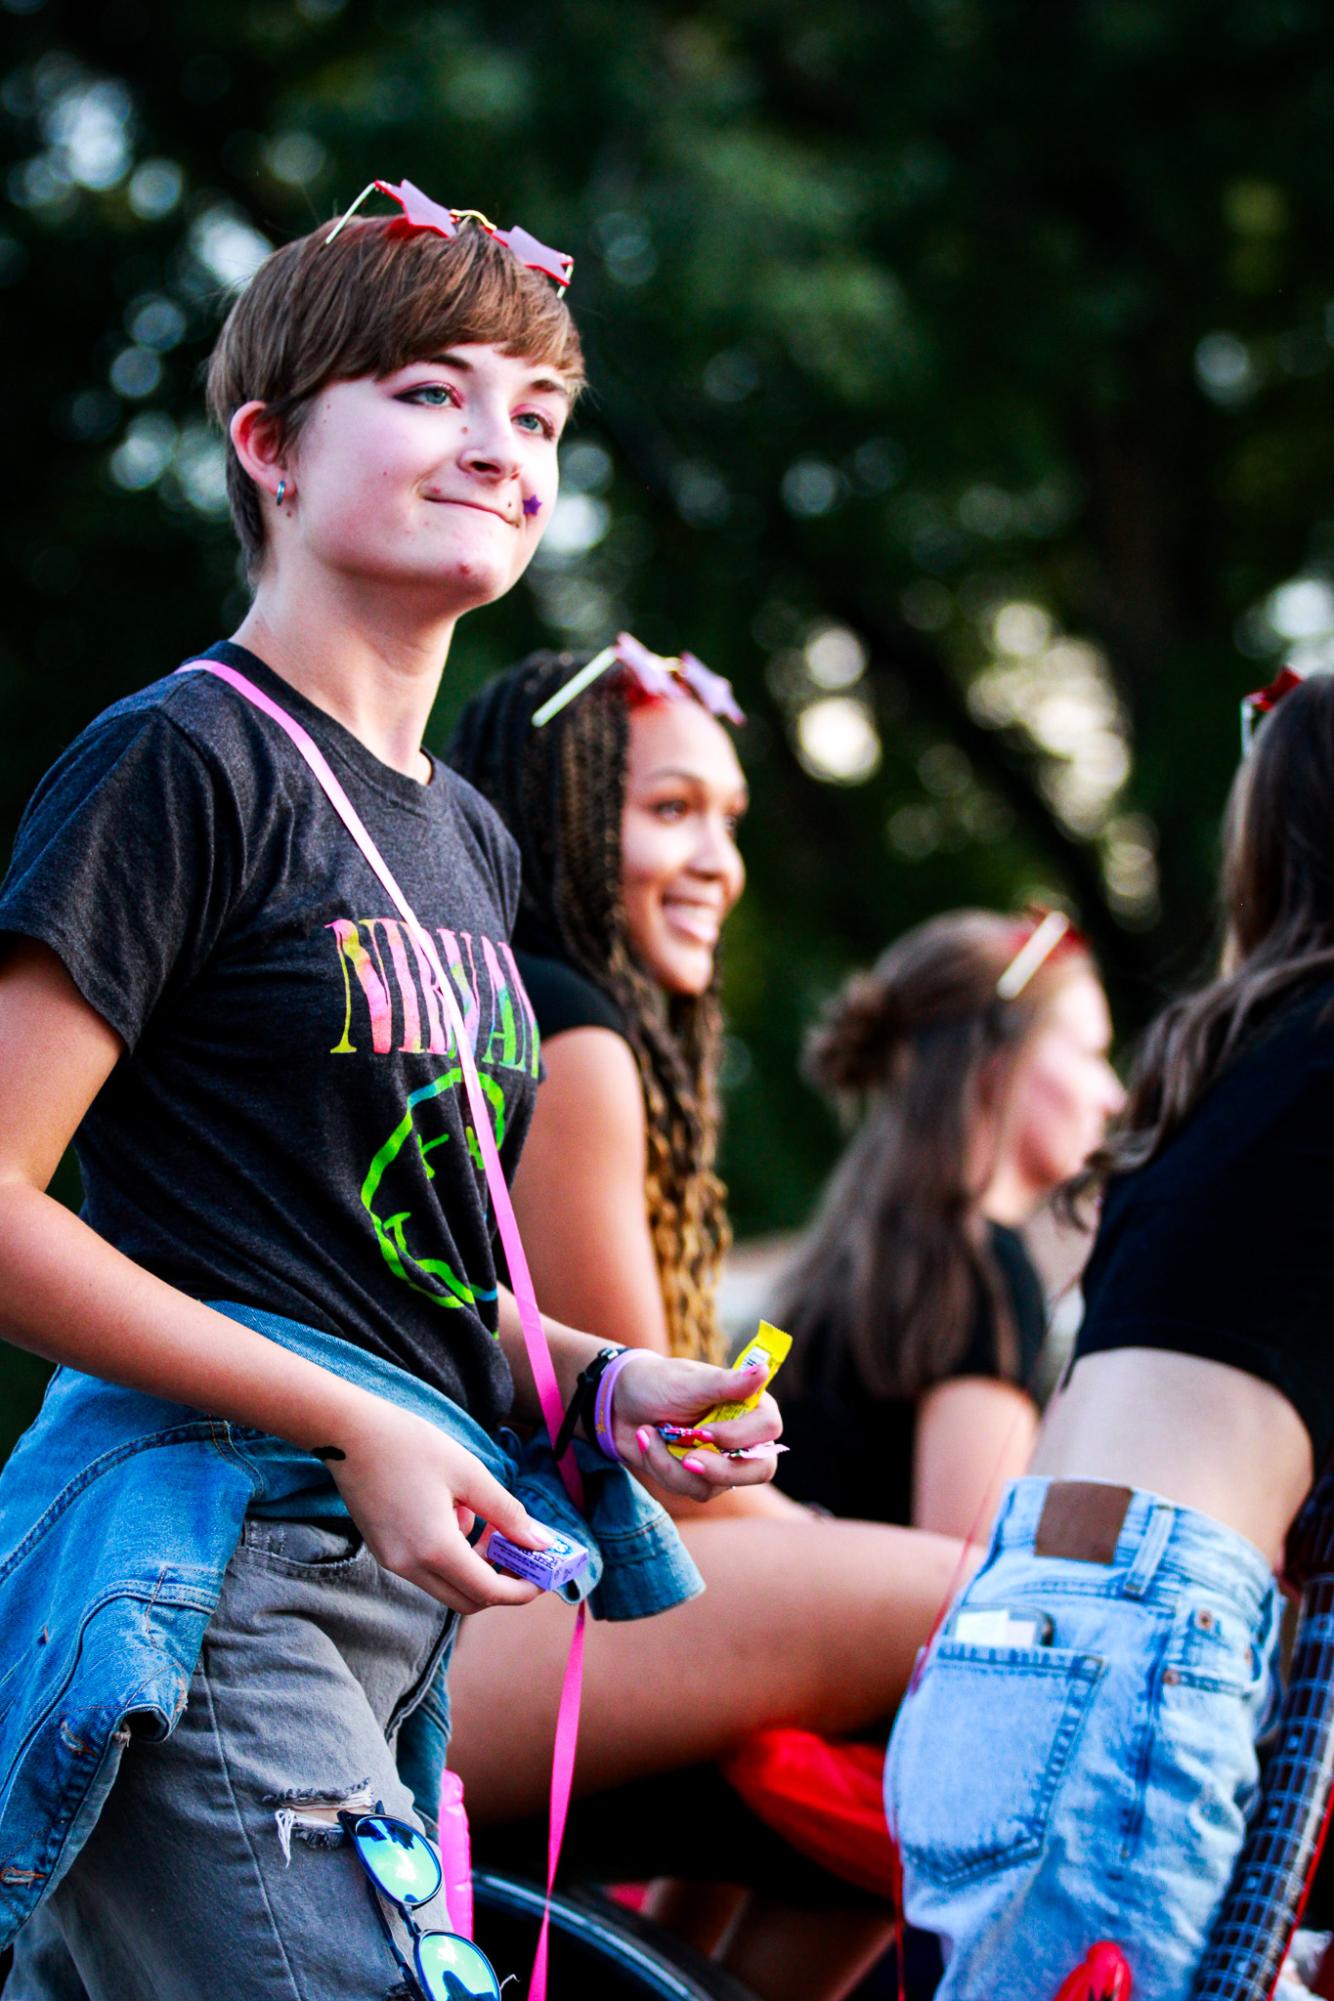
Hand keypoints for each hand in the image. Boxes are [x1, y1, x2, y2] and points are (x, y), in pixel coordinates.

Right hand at [323, 1394, 554, 1613]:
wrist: (347, 1433)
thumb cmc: (409, 1445)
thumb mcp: (469, 1473)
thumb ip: (507, 1512)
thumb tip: (540, 1542)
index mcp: (435, 1549)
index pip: (488, 1592)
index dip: (521, 1590)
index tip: (543, 1575)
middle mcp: (410, 1566)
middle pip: (468, 1599)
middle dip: (500, 1581)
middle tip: (520, 1551)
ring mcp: (393, 1561)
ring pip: (447, 1584)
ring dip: (475, 1564)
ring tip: (484, 1518)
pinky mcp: (384, 1551)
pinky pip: (427, 1568)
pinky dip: (451, 1553)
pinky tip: (454, 1512)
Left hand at [607, 1350, 782, 1502]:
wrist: (618, 1404)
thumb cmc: (656, 1382)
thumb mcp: (687, 1382)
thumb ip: (726, 1383)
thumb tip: (763, 1371)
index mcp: (749, 1404)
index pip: (768, 1428)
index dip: (740, 1436)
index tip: (706, 1432)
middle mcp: (743, 1435)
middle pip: (759, 1470)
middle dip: (718, 1470)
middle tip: (687, 1460)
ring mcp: (722, 1459)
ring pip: (716, 1485)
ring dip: (673, 1464)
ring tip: (648, 1433)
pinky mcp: (699, 1477)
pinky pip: (690, 1489)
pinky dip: (661, 1467)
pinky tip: (647, 1443)